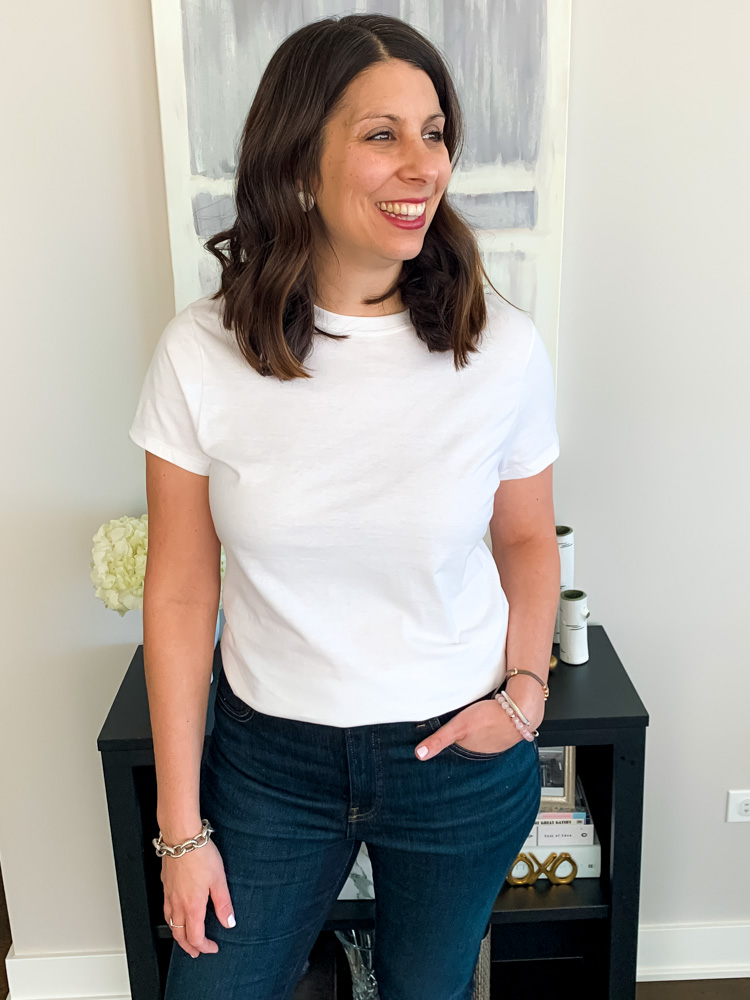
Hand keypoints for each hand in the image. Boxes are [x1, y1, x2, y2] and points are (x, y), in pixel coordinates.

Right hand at [162, 839, 235, 957]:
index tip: (212, 948)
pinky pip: (166, 909)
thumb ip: (223, 903)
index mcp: (192, 906)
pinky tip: (176, 913)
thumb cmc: (200, 854)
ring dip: (178, 935)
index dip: (204, 947)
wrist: (181, 837)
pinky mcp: (165, 885)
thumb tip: (229, 922)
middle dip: (188, 947)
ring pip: (170, 923)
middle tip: (196, 952)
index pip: (195, 937)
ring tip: (185, 938)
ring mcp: (169, 894)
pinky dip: (171, 919)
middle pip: (179, 935)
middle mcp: (177, 904)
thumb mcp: (219, 879)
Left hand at [414, 698, 525, 760]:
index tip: (445, 735)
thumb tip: (419, 755)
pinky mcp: (507, 730)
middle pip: (469, 741)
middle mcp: (484, 749)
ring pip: (482, 736)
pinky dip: (490, 724)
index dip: (450, 740)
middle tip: (461, 725)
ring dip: (479, 730)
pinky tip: (489, 717)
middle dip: (464, 736)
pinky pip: (494, 729)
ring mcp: (497, 741)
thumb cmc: (490, 718)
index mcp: (471, 750)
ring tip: (475, 722)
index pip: (456, 747)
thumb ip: (439, 740)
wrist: (520, 709)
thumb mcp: (458, 727)